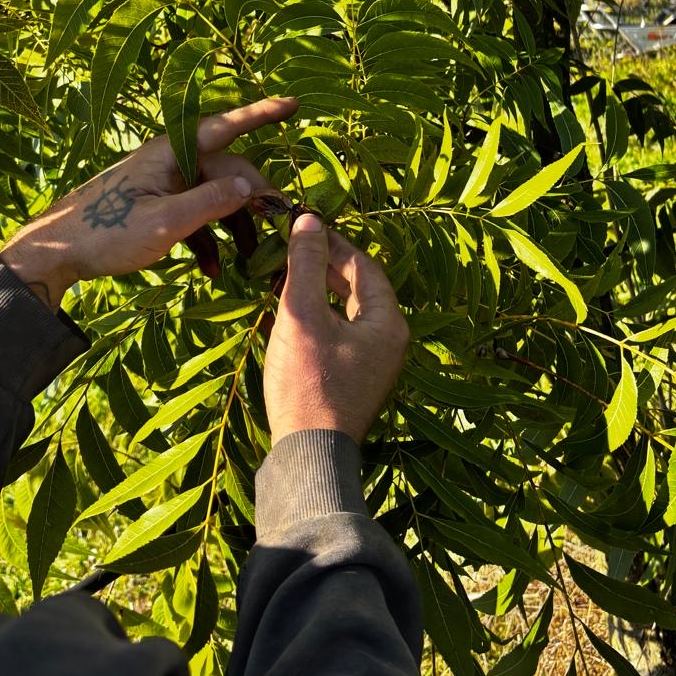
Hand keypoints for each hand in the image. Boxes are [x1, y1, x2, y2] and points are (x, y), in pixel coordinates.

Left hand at [0, 96, 297, 309]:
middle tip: (278, 226)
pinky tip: (212, 269)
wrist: (55, 253)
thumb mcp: (165, 223)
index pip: (226, 126)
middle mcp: (170, 160)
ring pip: (212, 195)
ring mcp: (163, 182)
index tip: (294, 104)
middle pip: (226, 170)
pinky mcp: (155, 204)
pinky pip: (193, 214)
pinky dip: (206, 238)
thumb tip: (248, 186)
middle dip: (254, 198)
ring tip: (249, 258)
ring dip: (232, 226)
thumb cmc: (106, 234)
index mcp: (171, 152)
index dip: (262, 114)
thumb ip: (210, 202)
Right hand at [263, 213, 408, 445]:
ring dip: (320, 292)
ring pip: (347, 313)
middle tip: (294, 247)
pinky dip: (319, 318)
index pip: (364, 266)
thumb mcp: (302, 316)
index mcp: (387, 323)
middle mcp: (388, 342)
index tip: (305, 226)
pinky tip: (292, 317)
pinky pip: (340, 336)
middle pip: (358, 289)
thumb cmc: (308, 383)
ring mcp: (372, 365)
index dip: (334, 243)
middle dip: (326, 266)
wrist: (309, 456)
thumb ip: (305, 265)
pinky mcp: (354, 381)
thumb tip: (309, 220)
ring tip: (288, 276)